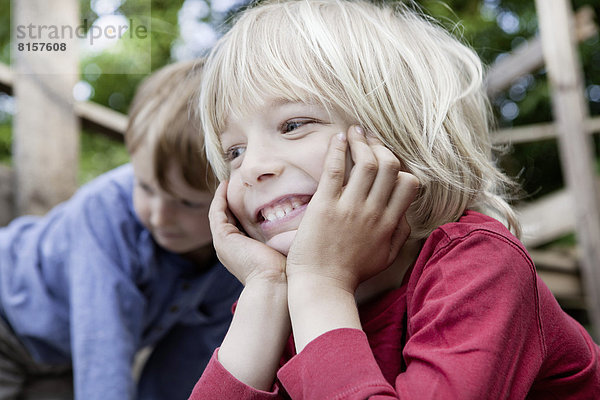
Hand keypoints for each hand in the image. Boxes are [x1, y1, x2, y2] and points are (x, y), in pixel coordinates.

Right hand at [209, 181, 286, 284]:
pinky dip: (219, 198)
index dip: (241, 209)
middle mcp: (230, 249)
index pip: (238, 226)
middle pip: (226, 219)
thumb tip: (304, 223)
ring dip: (222, 197)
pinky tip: (225, 185)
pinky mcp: (223, 238)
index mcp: (242, 253)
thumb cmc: (286, 272)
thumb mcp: (284, 250)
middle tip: (238, 182)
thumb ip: (285, 237)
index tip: (251, 193)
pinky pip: (217, 212)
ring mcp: (224, 244)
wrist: (275, 285)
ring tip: (229, 180)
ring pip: (219, 214)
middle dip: (230, 201)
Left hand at [286, 125, 418, 293]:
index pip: (408, 183)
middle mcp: (373, 212)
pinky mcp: (325, 206)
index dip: (401, 168)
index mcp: (389, 223)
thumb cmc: (352, 273)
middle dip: (382, 146)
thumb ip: (399, 232)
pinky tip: (338, 137)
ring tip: (355, 131)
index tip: (387, 160)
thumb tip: (406, 212)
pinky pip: (335, 169)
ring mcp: (350, 207)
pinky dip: (337, 149)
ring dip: (362, 141)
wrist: (323, 286)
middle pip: (389, 166)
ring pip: (366, 163)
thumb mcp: (386, 257)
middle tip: (370, 137)